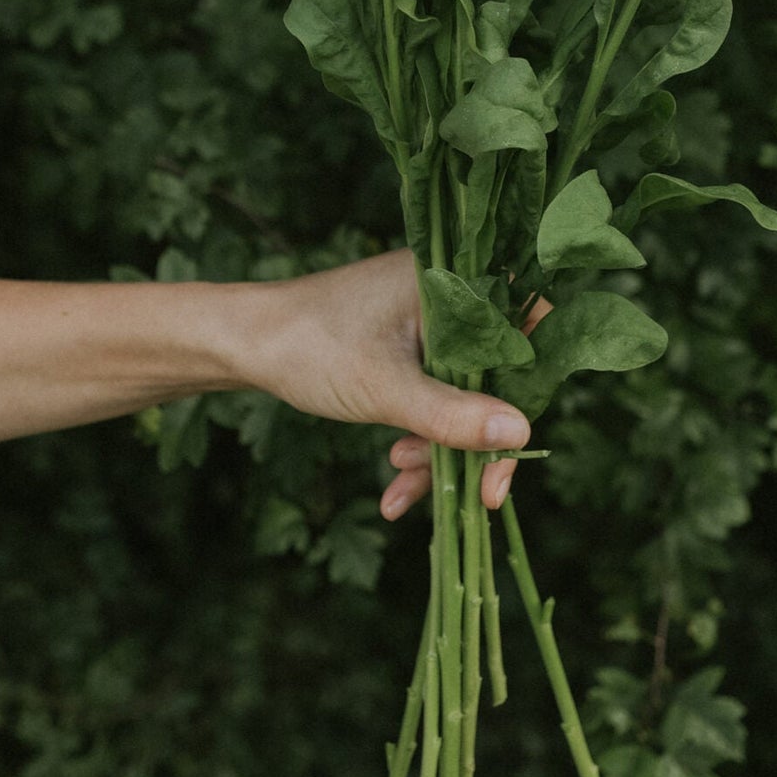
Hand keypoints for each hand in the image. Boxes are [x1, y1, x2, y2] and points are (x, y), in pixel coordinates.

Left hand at [245, 248, 530, 516]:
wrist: (243, 343)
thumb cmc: (311, 348)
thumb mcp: (386, 389)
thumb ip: (453, 415)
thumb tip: (522, 433)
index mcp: (453, 283)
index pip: (528, 329)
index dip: (533, 389)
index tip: (516, 445)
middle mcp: (449, 298)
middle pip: (499, 376)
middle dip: (481, 438)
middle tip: (479, 493)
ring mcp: (427, 326)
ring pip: (465, 396)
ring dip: (443, 447)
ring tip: (401, 477)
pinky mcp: (407, 351)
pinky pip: (435, 399)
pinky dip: (421, 441)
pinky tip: (394, 486)